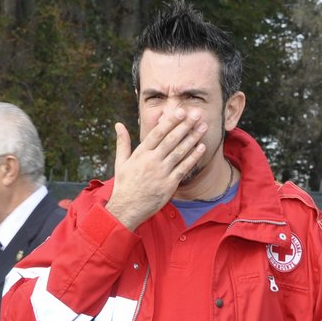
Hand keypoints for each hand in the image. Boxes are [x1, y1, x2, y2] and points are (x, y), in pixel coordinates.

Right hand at [103, 112, 208, 230]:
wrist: (126, 209)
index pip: (157, 133)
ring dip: (193, 138)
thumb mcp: (121, 162)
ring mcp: (161, 173)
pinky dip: (193, 157)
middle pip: (171, 139)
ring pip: (180, 152)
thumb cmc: (124, 185)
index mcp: (140, 154)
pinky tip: (201, 147)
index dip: (170, 121)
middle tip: (197, 113)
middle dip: (185, 125)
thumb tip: (118, 124)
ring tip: (203, 127)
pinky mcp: (169, 185)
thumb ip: (123, 142)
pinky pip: (184, 168)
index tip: (181, 111)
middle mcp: (152, 161)